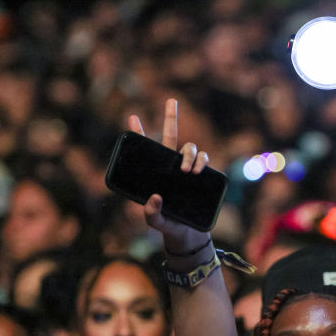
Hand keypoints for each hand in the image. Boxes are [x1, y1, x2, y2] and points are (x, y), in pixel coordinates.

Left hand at [128, 99, 211, 254]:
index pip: (145, 149)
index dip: (138, 132)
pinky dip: (202, 161)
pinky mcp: (202, 177)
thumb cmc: (168, 226)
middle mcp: (170, 168)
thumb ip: (151, 213)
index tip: (132, 116)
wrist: (188, 236)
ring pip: (189, 148)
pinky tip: (198, 170)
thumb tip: (155, 197)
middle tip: (171, 100)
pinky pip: (204, 160)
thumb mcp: (155, 222)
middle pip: (171, 136)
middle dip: (170, 116)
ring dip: (189, 154)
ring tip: (186, 170)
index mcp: (154, 173)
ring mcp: (186, 170)